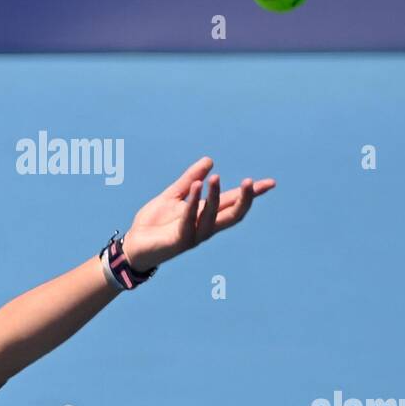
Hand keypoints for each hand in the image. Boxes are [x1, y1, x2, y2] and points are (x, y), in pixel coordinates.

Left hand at [121, 156, 275, 271]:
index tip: (270, 183)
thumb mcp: (173, 195)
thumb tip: (209, 160)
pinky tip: (197, 186)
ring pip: (212, 216)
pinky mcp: (180, 240)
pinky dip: (194, 203)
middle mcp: (205, 227)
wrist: (133, 245)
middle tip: (251, 182)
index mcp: (206, 215)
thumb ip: (189, 180)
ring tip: (215, 177)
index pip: (233, 203)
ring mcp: (194, 235)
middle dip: (244, 199)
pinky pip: (190, 220)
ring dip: (214, 196)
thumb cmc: (155, 223)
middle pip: (232, 214)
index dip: (251, 194)